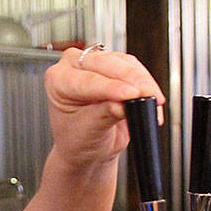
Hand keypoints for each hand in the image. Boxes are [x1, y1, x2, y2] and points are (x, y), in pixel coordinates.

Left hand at [44, 48, 164, 168]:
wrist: (88, 147)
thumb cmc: (78, 140)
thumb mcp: (89, 132)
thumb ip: (105, 114)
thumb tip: (124, 102)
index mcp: (57, 80)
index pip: (88, 80)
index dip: (112, 88)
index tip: (131, 95)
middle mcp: (74, 66)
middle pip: (107, 63)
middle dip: (132, 80)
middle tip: (148, 96)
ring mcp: (96, 63)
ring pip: (125, 63)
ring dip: (143, 82)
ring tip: (153, 102)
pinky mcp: (116, 66)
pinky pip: (136, 68)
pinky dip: (147, 84)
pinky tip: (152, 100)